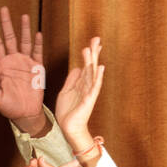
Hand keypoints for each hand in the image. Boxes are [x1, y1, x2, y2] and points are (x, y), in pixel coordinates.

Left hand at [0, 7, 46, 130]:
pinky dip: (38, 44)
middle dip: (6, 23)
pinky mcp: (37, 69)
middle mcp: (13, 61)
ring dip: (24, 29)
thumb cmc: (9, 107)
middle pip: (10, 38)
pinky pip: (37, 54)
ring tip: (23, 16)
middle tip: (3, 8)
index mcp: (2, 66)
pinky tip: (38, 34)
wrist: (25, 114)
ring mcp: (25, 63)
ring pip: (24, 42)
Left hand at [55, 37, 103, 153]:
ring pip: (92, 73)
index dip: (89, 54)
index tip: (92, 42)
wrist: (69, 128)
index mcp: (81, 84)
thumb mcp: (66, 91)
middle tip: (96, 38)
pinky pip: (94, 87)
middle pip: (91, 66)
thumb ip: (72, 80)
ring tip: (93, 48)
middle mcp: (87, 87)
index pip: (86, 65)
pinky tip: (100, 69)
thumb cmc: (68, 112)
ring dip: (93, 60)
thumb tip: (77, 67)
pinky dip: (97, 77)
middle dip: (93, 52)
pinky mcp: (88, 100)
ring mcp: (88, 93)